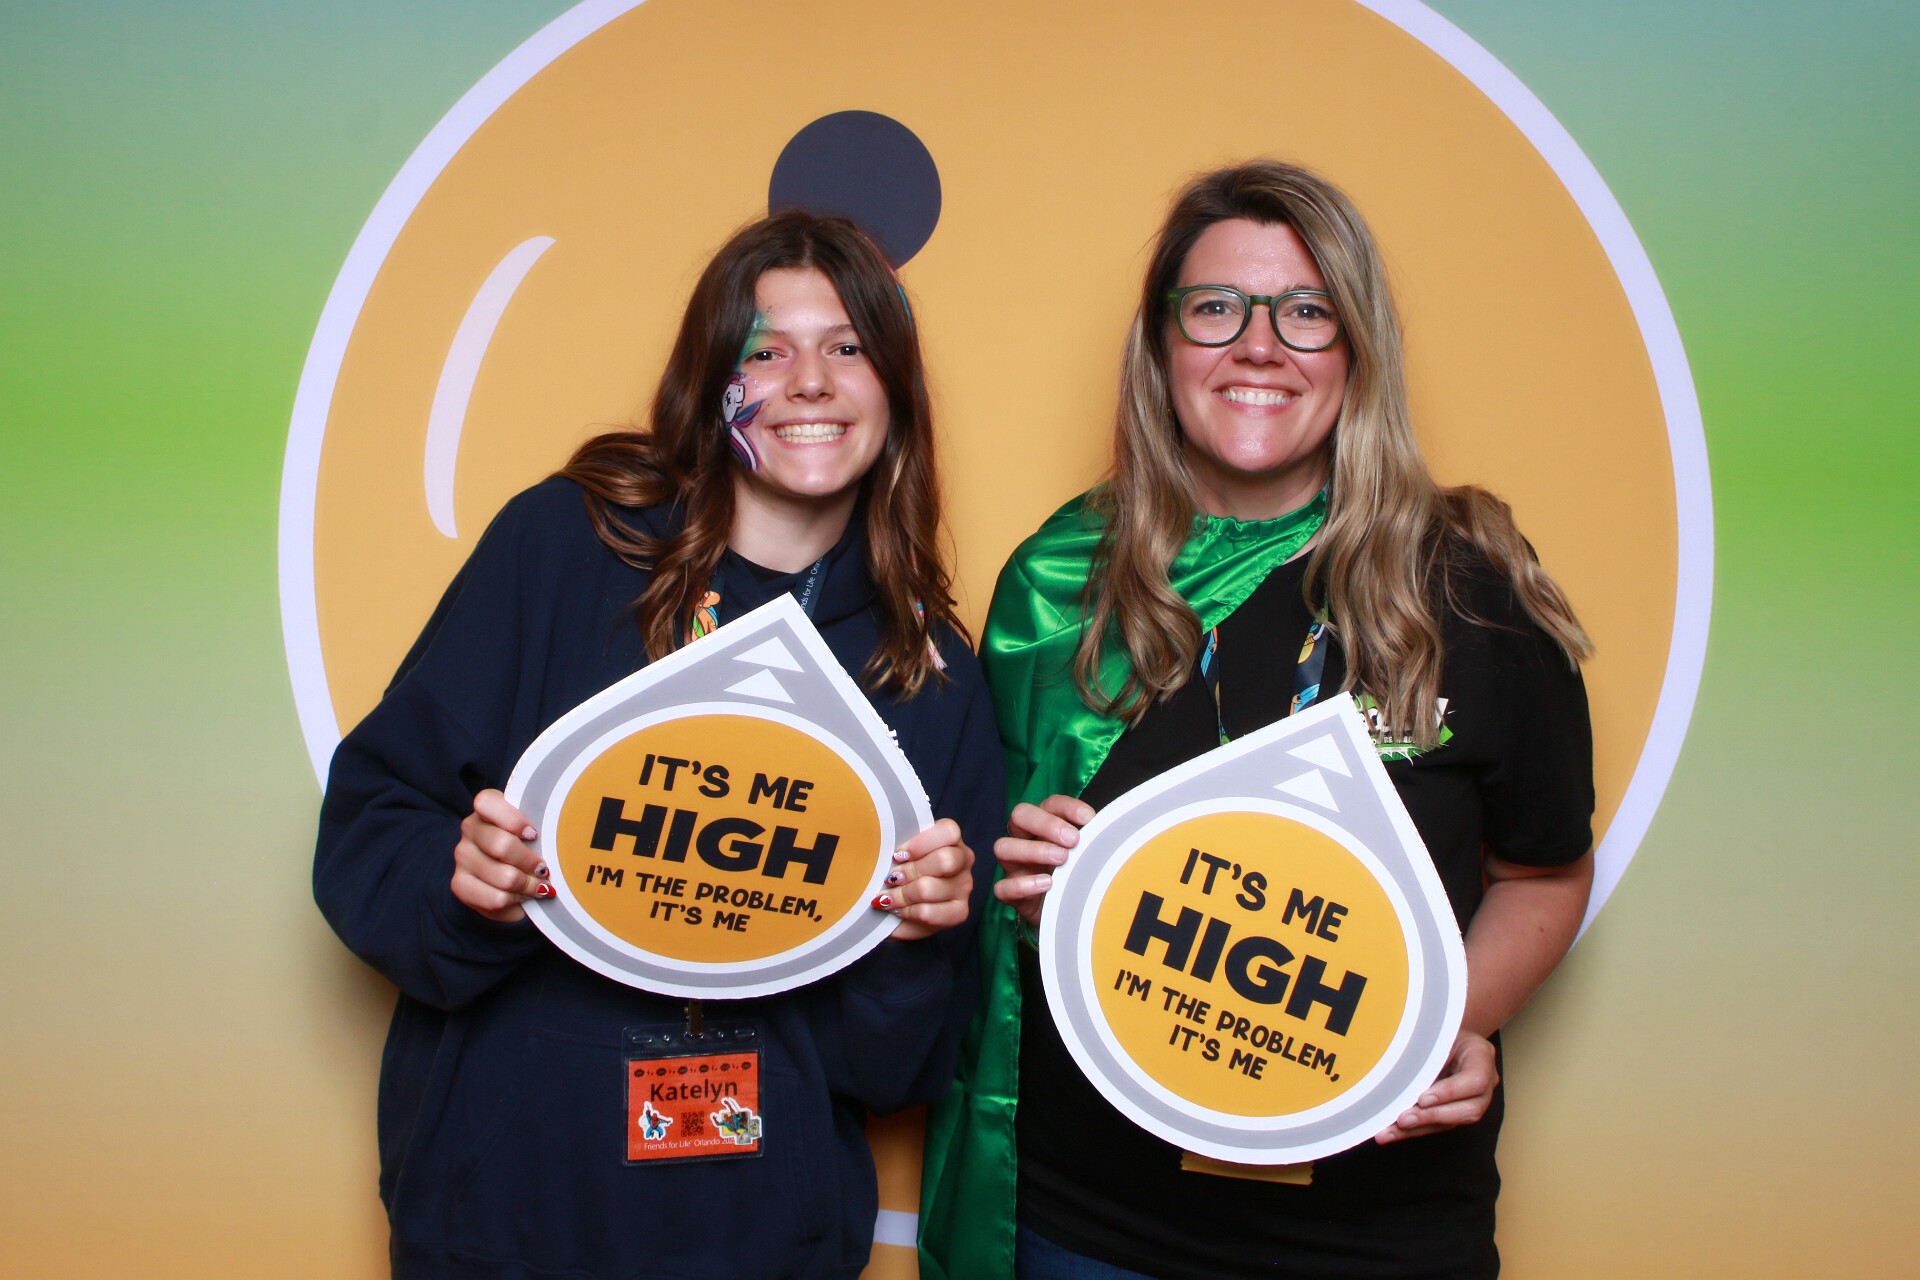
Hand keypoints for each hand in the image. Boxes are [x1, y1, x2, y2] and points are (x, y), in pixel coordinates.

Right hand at [451, 789, 551, 922]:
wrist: (504, 880)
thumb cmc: (526, 847)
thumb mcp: (533, 833)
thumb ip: (540, 828)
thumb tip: (562, 842)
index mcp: (486, 807)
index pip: (486, 803)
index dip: (513, 820)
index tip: (534, 835)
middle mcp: (470, 828)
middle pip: (501, 845)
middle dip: (530, 862)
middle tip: (544, 870)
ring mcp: (462, 856)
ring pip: (504, 876)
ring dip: (528, 885)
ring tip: (538, 886)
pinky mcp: (460, 884)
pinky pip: (495, 898)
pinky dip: (515, 900)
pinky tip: (521, 896)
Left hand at [875, 818, 975, 940]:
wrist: (898, 907)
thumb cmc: (900, 873)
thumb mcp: (898, 853)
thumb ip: (897, 843)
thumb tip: (881, 843)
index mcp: (951, 838)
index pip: (948, 831)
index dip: (920, 844)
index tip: (897, 855)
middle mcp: (963, 859)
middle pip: (944, 860)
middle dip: (910, 871)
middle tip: (891, 878)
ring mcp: (964, 886)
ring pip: (931, 888)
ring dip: (902, 894)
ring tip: (887, 897)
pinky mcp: (959, 912)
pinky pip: (929, 912)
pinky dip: (908, 912)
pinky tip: (899, 910)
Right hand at [991, 794, 1095, 927]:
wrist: (1066, 914)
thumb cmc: (1076, 876)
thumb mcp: (1085, 856)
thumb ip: (1092, 842)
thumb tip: (1109, 833)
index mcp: (1044, 826)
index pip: (1050, 804)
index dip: (1067, 807)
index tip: (1089, 819)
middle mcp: (1024, 840)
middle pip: (1020, 815)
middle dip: (1046, 824)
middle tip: (1072, 840)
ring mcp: (1014, 866)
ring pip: (1003, 847)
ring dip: (1034, 850)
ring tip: (1062, 860)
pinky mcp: (1011, 894)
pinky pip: (1002, 887)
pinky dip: (1023, 884)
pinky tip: (1047, 885)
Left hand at [1374, 1029, 1497, 1143]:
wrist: (1442, 1035)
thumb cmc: (1437, 1031)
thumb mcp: (1435, 1033)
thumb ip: (1426, 1052)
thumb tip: (1399, 1073)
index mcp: (1481, 1055)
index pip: (1475, 1081)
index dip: (1450, 1092)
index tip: (1423, 1098)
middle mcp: (1484, 1083)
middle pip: (1468, 1110)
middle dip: (1432, 1116)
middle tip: (1403, 1119)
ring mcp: (1471, 1101)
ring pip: (1450, 1123)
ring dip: (1417, 1129)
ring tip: (1388, 1133)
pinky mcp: (1454, 1114)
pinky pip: (1435, 1126)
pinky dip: (1411, 1130)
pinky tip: (1390, 1133)